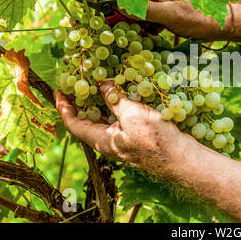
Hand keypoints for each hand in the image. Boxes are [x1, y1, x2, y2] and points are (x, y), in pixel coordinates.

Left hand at [54, 80, 192, 175]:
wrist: (181, 158)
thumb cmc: (155, 139)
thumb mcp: (132, 114)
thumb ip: (114, 98)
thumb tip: (101, 83)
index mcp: (102, 141)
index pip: (74, 124)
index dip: (64, 107)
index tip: (59, 90)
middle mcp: (109, 142)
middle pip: (88, 121)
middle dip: (82, 101)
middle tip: (79, 81)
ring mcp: (123, 140)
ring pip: (105, 120)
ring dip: (101, 101)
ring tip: (99, 82)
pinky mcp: (136, 137)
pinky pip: (120, 120)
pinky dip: (117, 106)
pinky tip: (123, 93)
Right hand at [122, 0, 231, 40]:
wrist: (220, 26)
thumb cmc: (198, 17)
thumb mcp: (169, 15)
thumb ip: (145, 10)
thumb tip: (122, 7)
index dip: (117, 1)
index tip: (106, 12)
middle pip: (133, 2)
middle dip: (126, 16)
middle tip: (121, 28)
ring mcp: (162, 3)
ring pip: (141, 13)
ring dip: (137, 24)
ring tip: (139, 33)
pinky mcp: (166, 14)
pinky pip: (150, 20)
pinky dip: (148, 29)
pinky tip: (151, 35)